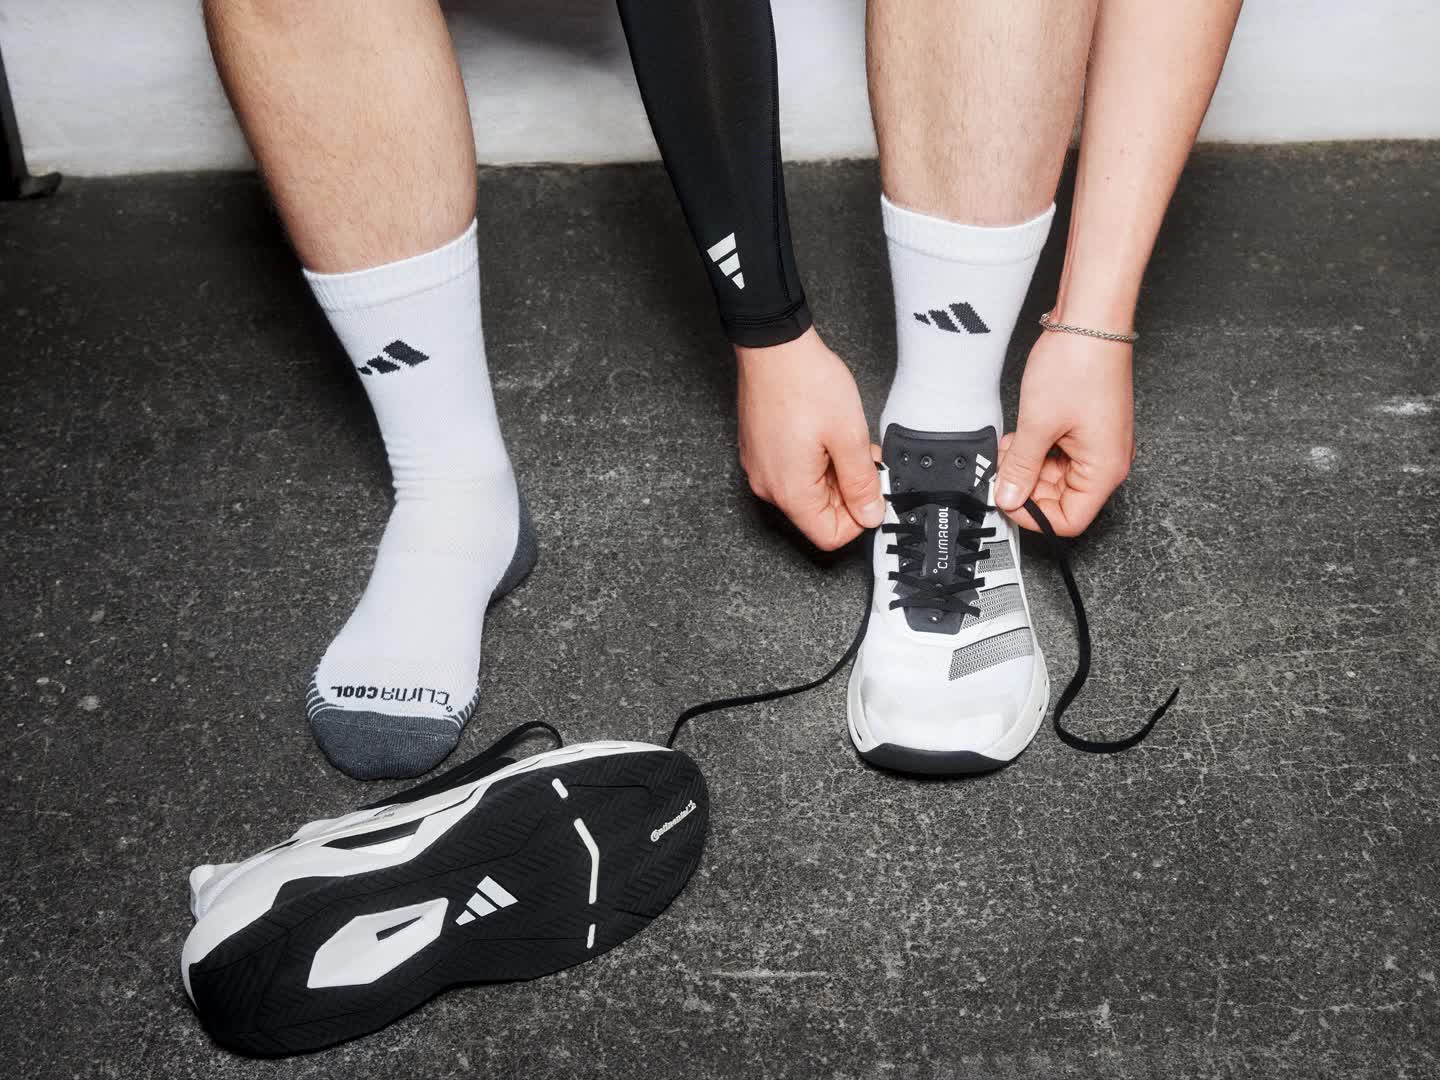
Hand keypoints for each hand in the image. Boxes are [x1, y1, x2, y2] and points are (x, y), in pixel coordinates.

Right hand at [735, 327, 883, 550]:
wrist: (772, 346)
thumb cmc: (805, 382)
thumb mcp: (849, 436)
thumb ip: (862, 483)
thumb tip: (870, 514)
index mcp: (790, 491)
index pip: (828, 536)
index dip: (858, 520)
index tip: (873, 492)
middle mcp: (769, 486)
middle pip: (817, 514)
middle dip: (847, 492)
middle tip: (864, 457)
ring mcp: (760, 468)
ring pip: (807, 492)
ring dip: (833, 474)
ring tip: (845, 439)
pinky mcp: (758, 451)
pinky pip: (792, 472)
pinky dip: (815, 461)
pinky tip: (824, 433)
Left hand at [994, 329, 1134, 536]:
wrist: (1091, 321)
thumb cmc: (1078, 364)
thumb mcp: (1037, 425)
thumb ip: (1021, 467)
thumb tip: (1009, 496)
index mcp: (1105, 469)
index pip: (1070, 520)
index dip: (1035, 517)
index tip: (1008, 500)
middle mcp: (1108, 460)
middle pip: (1063, 498)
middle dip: (1027, 486)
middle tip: (1002, 468)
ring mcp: (1098, 444)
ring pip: (1057, 476)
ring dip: (1029, 466)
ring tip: (1010, 446)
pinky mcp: (1087, 428)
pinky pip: (1059, 453)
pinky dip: (1037, 449)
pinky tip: (1021, 435)